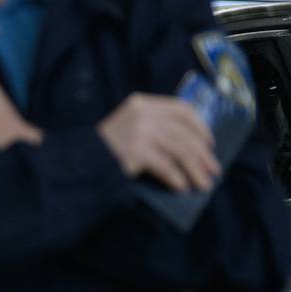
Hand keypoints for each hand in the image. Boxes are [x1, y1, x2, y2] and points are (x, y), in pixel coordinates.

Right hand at [96, 93, 219, 192]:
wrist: (77, 158)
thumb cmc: (105, 146)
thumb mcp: (130, 124)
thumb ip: (154, 125)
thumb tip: (193, 145)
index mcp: (142, 103)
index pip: (182, 109)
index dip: (200, 127)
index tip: (210, 143)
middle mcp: (143, 114)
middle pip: (184, 134)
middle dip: (202, 155)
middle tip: (213, 171)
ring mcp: (139, 131)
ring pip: (179, 151)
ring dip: (195, 170)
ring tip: (202, 185)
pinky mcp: (135, 151)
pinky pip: (165, 166)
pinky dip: (176, 178)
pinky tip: (181, 187)